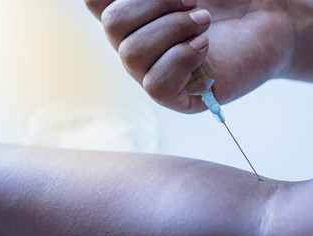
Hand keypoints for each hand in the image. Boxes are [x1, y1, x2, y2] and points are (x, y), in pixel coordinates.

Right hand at [85, 0, 294, 112]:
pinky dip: (181, 58)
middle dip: (154, 5)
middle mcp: (137, 46)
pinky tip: (204, 49)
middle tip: (192, 3)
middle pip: (112, 25)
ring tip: (204, 23)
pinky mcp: (176, 98)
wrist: (266, 21)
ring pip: (132, 54)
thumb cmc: (227, 0)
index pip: (96, 3)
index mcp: (135, 18)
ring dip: (173, 29)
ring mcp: (153, 73)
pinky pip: (155, 84)